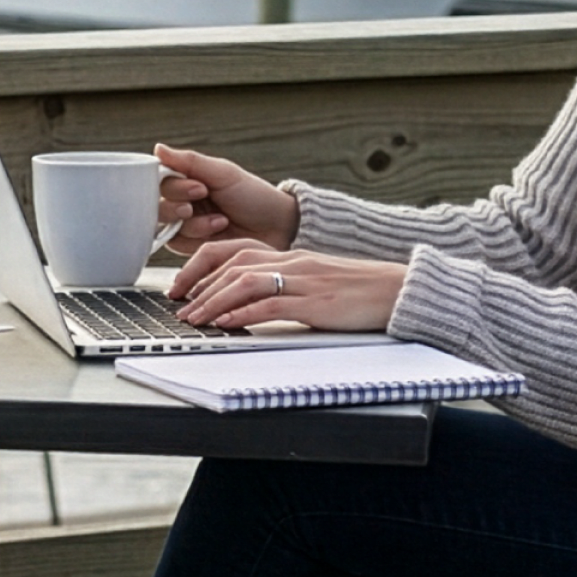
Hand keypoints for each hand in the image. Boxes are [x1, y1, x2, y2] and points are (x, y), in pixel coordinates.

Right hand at [156, 144, 296, 254]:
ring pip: (165, 225)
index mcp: (188, 179)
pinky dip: (195, 236)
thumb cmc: (254, 196)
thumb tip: (157, 148)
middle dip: (177, 205)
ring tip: (219, 220)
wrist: (277, 228)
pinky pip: (175, 243)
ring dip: (192, 223)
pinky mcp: (190, 246)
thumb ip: (189, 162)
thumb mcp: (223, 174)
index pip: (160, 181)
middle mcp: (182, 201)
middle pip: (156, 204)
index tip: (198, 186)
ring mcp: (185, 225)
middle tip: (200, 202)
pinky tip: (218, 229)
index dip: (173, 186)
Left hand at [172, 240, 404, 332]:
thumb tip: (251, 305)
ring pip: (245, 282)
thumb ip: (284, 287)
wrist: (398, 290)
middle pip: (233, 263)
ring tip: (194, 318)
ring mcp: (303, 280)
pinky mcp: (315, 302)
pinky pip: (271, 305)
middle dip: (199, 285)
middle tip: (178, 305)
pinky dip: (243, 314)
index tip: (182, 287)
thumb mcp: (315, 282)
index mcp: (290, 255)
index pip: (235, 251)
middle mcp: (292, 261)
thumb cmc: (358, 290)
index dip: (203, 268)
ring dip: (214, 301)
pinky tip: (227, 324)